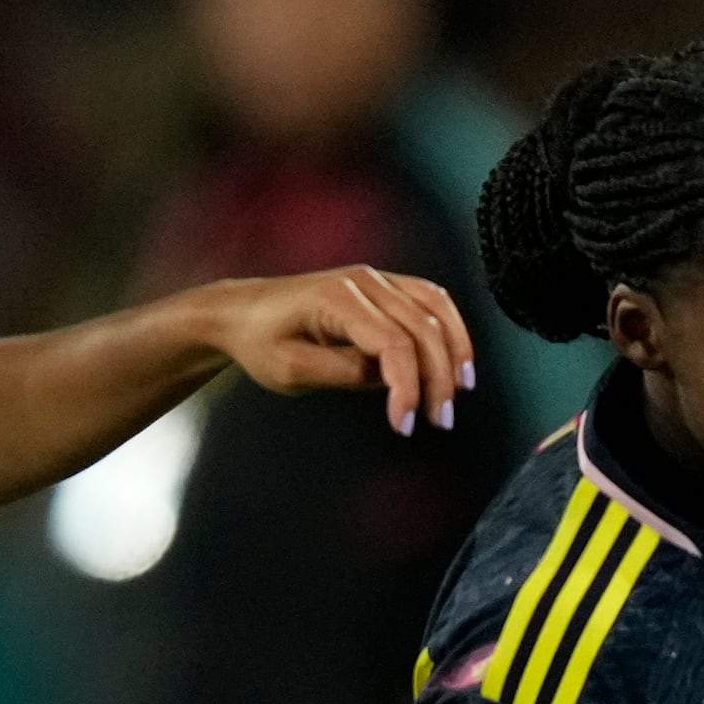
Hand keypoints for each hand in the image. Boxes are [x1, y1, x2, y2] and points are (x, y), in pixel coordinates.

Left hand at [200, 266, 478, 436]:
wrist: (244, 312)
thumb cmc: (261, 341)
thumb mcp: (291, 370)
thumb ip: (342, 372)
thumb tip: (389, 379)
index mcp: (336, 298)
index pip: (392, 344)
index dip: (407, 387)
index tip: (406, 425)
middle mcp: (364, 280)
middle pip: (421, 328)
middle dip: (437, 378)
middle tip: (439, 421)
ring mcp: (376, 278)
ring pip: (435, 309)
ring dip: (454, 351)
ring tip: (460, 392)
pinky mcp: (384, 285)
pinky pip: (430, 300)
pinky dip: (449, 330)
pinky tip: (456, 360)